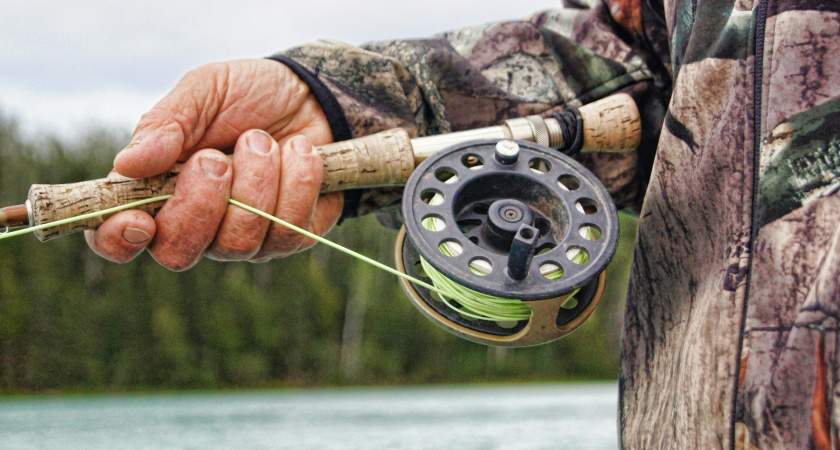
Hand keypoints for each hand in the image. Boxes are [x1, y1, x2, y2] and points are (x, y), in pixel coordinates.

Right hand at [85, 59, 343, 269]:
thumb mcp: (204, 91)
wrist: (313, 95)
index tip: (137, 219)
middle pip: (178, 253)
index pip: (118, 239)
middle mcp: (197, 225)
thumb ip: (166, 124)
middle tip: (216, 158)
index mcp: (156, 191)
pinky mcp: (291, 236)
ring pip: (238, 243)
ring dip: (255, 183)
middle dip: (200, 204)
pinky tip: (299, 151)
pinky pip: (290, 231)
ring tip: (262, 140)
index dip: (119, 240)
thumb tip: (126, 164)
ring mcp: (245, 238)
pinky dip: (297, 182)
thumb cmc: (247, 95)